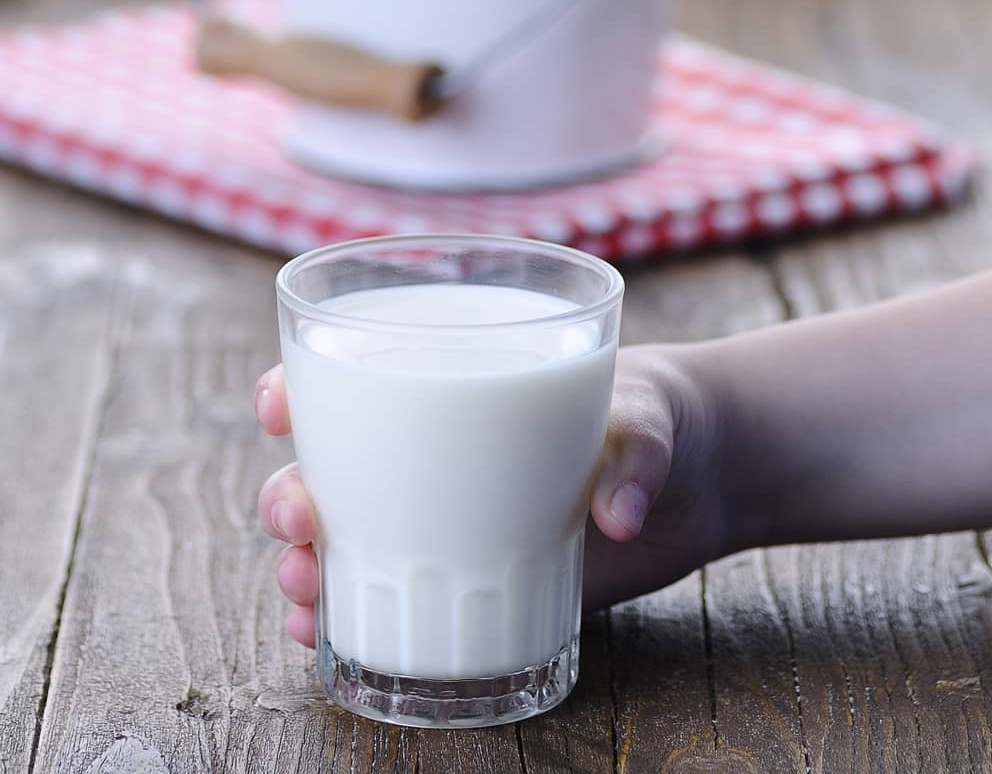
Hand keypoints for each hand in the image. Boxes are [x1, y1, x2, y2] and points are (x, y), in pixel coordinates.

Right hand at [255, 343, 728, 646]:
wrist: (699, 479)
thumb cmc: (658, 415)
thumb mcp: (650, 415)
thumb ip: (638, 454)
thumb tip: (618, 516)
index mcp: (459, 383)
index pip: (357, 372)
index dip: (300, 383)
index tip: (278, 402)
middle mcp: (435, 452)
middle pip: (329, 465)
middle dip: (290, 489)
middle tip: (301, 514)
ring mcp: (449, 519)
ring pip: (343, 536)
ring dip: (301, 559)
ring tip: (301, 586)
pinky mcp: (476, 577)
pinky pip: (388, 597)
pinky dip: (341, 616)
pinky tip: (319, 635)